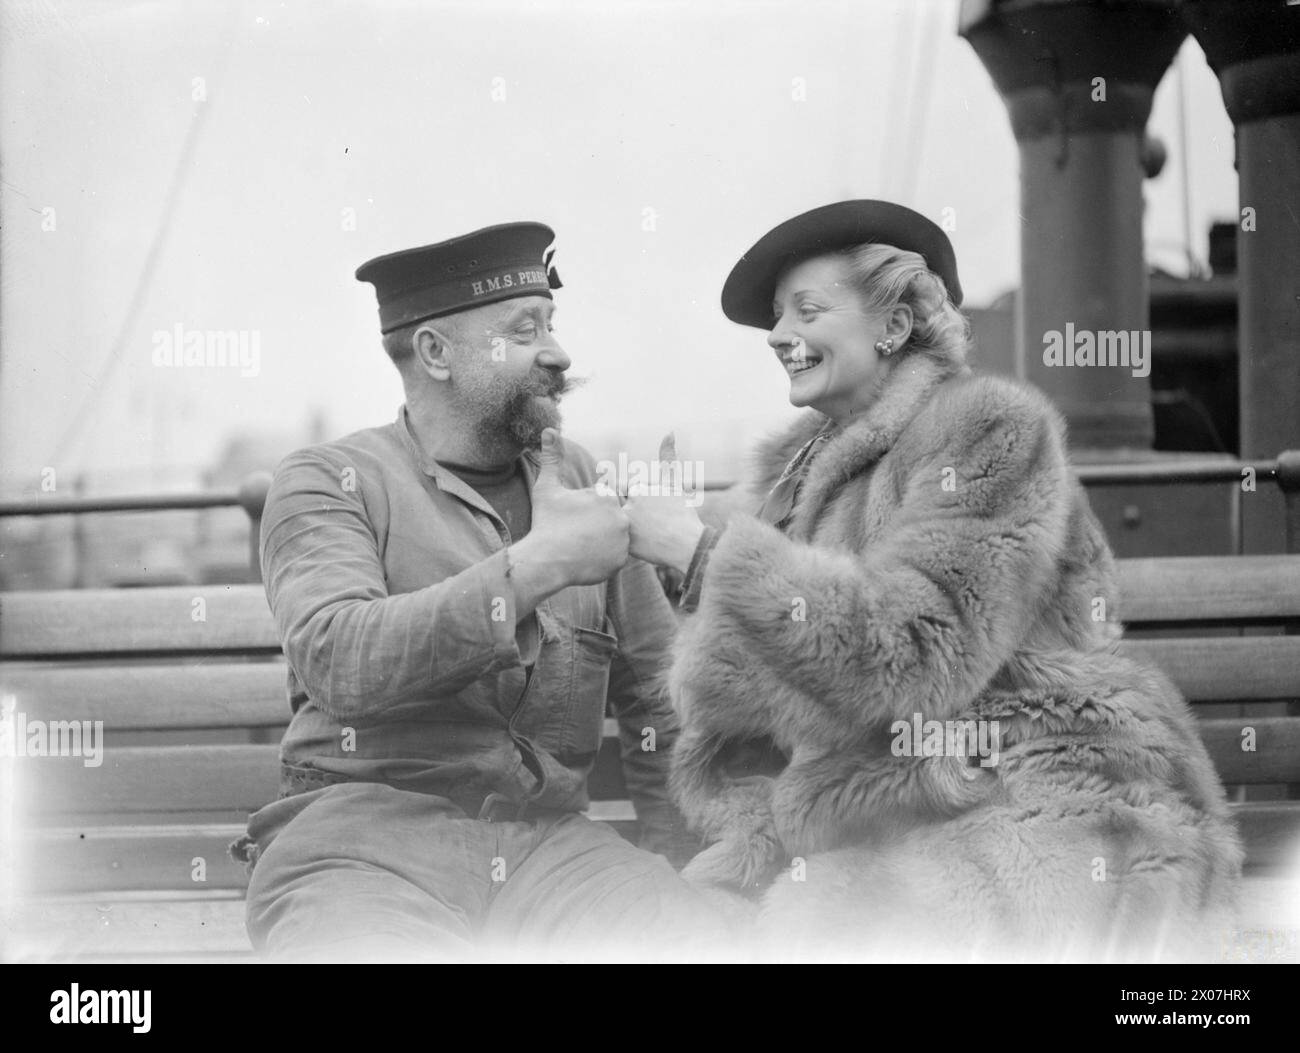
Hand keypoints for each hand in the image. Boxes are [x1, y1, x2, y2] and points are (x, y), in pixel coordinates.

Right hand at [512, 428, 628, 590]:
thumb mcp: (547, 488)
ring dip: (602, 541)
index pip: (603, 500)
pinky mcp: (621, 561)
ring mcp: (623, 541)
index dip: (588, 508)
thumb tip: (549, 429)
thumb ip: (552, 458)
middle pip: (610, 519)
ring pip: (614, 538)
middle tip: (577, 534)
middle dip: (596, 525)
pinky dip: (604, 558)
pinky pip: (615, 557)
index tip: (576, 517)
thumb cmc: (545, 522)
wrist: (544, 561)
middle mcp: (620, 516)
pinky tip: (587, 557)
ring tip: (582, 545)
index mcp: (606, 496)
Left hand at [623, 432, 705, 574]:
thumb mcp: (673, 482)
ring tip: (646, 531)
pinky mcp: (626, 545)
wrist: (689, 546)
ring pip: (616, 520)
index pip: (624, 489)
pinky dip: (625, 539)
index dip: (637, 499)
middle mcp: (631, 505)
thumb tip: (669, 431)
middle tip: (650, 521)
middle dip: (630, 510)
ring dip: (626, 524)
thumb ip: (667, 457)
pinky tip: (643, 542)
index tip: (652, 508)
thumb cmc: (682, 512)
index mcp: (639, 489)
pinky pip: (616, 539)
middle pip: (619, 504)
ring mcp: (628, 526)